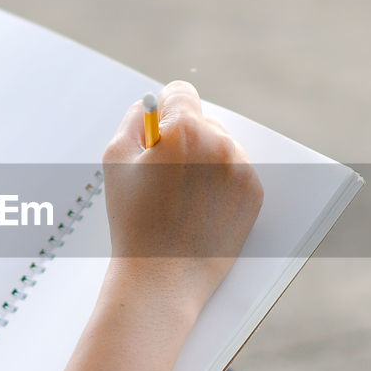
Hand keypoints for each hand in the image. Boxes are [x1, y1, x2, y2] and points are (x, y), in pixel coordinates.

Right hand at [99, 80, 262, 317]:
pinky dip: (220, 185)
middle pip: (203, 120)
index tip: (157, 130)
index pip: (180, 92)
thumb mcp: (115, 161)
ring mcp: (241, 169)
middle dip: (184, 139)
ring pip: (221, 147)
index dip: (163, 109)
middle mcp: (220, 143)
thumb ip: (133, 121)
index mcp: (185, 129)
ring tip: (181, 198)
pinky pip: (236, 173)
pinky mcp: (254, 193)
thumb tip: (149, 107)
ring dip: (204, 162)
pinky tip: (199, 210)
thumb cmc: (133, 221)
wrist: (163, 278)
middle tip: (164, 176)